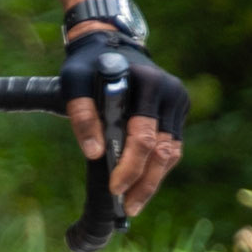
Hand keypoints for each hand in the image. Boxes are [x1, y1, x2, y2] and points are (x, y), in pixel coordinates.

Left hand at [59, 33, 188, 214]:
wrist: (109, 44)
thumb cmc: (87, 66)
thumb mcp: (73, 82)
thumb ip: (81, 115)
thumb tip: (93, 154)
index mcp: (148, 83)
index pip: (143, 135)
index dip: (130, 166)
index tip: (114, 187)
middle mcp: (170, 91)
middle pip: (163, 149)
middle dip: (145, 182)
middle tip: (128, 207)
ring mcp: (178, 101)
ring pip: (171, 151)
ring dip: (153, 180)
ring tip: (134, 203)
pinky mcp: (178, 110)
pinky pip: (171, 146)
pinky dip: (156, 167)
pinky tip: (141, 184)